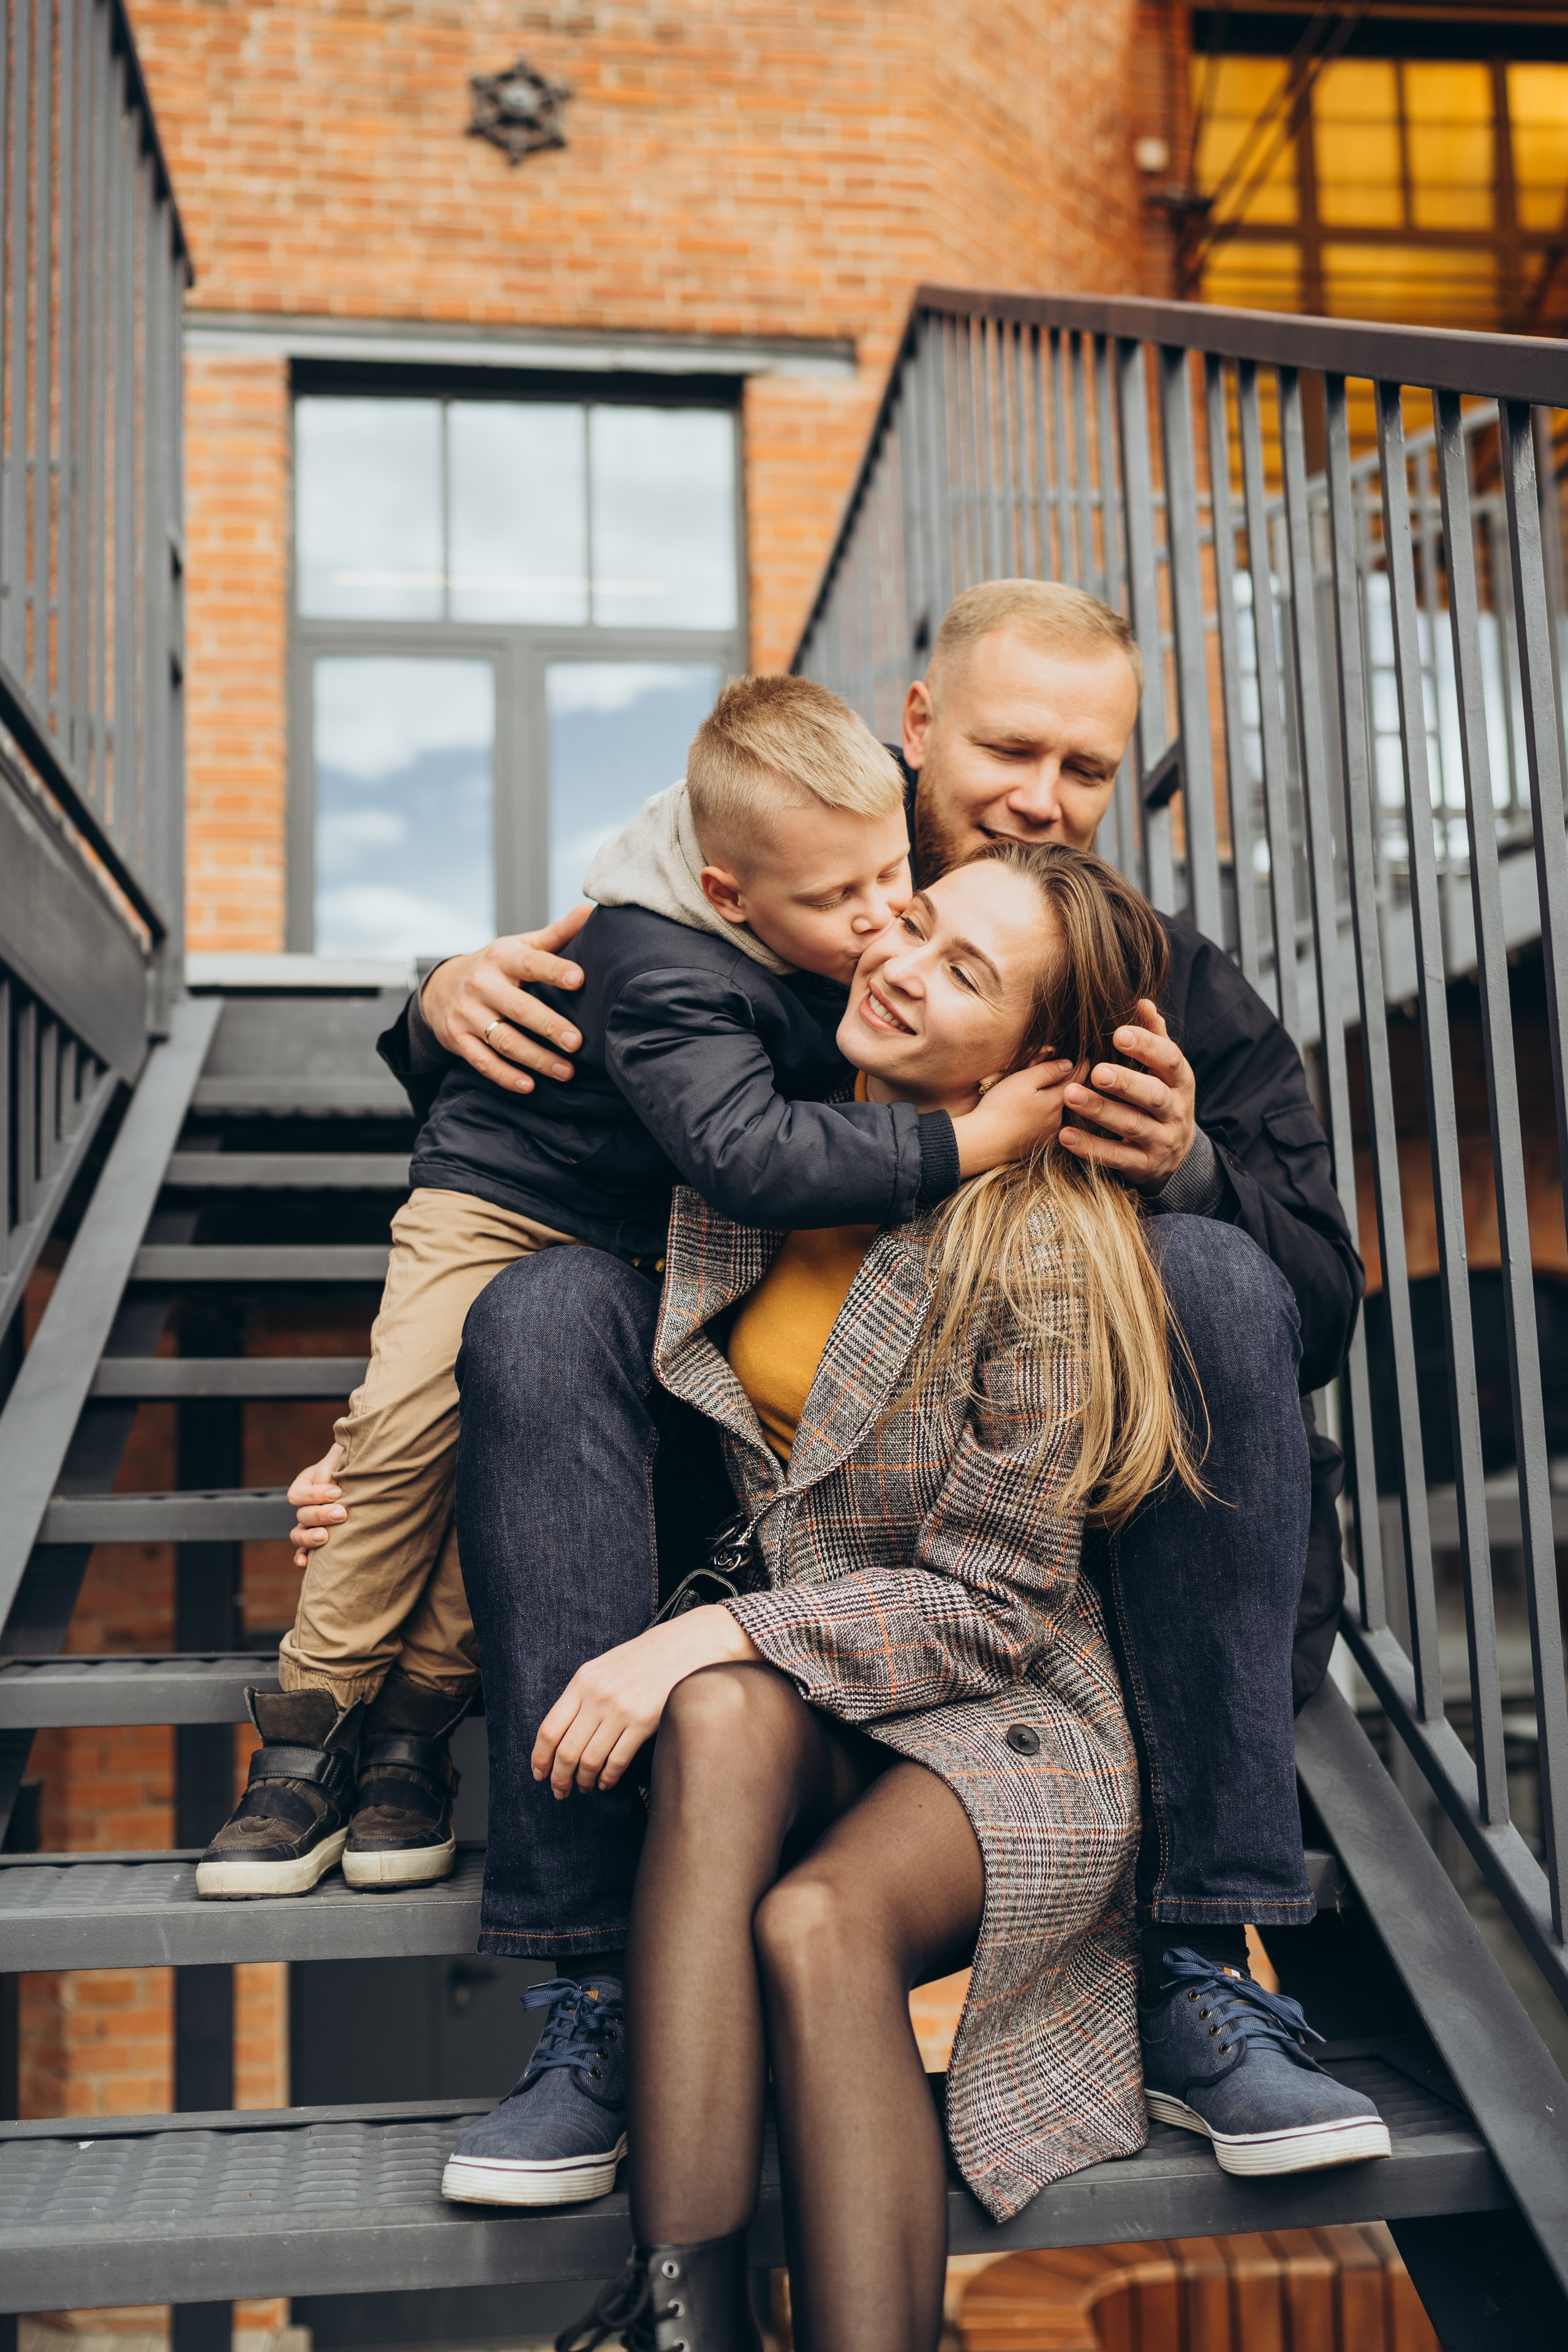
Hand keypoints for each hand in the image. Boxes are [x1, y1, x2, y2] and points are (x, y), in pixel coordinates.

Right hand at [287, 1443, 345, 1570]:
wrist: (367, 1477)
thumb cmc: (354, 1465)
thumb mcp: (343, 1459)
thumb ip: (334, 1464)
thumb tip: (331, 1470)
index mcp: (306, 1484)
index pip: (298, 1494)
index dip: (314, 1495)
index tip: (337, 1492)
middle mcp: (305, 1506)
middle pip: (301, 1515)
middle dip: (320, 1515)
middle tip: (341, 1513)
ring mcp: (309, 1525)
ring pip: (298, 1535)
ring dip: (309, 1537)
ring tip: (324, 1537)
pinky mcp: (318, 1539)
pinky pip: (303, 1552)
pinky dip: (302, 1558)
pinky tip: (305, 1564)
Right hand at [420, 906, 592, 1094]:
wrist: (441, 987)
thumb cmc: (496, 967)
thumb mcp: (520, 947)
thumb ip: (556, 934)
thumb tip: (589, 910)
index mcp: (502, 958)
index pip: (531, 963)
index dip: (554, 970)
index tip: (579, 979)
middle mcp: (482, 984)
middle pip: (519, 1008)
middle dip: (548, 1026)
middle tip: (577, 1043)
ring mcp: (467, 1014)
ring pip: (504, 1040)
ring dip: (536, 1059)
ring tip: (567, 1072)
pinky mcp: (458, 1040)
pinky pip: (483, 1061)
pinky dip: (505, 1076)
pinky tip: (529, 1086)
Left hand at [532, 1606, 760, 1796]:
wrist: (687, 1645)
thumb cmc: (646, 1656)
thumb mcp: (605, 1666)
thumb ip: (584, 1694)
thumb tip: (564, 1732)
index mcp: (583, 1680)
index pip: (549, 1729)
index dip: (540, 1758)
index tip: (539, 1774)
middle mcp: (597, 1696)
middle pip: (566, 1751)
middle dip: (559, 1778)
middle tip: (560, 1791)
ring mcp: (620, 1710)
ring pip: (590, 1760)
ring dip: (584, 1781)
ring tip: (584, 1788)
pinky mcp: (643, 1723)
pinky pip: (617, 1761)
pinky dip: (608, 1778)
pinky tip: (607, 1782)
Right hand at [953, 1058, 1073, 1178]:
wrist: (982, 1143)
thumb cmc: (1000, 1108)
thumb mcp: (1023, 1081)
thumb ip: (1048, 1071)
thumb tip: (1069, 1065)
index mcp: (1056, 1102)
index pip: (1076, 1080)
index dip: (1083, 1067)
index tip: (1088, 1058)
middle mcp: (1057, 1120)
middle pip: (1066, 1096)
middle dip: (1065, 1083)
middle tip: (1061, 1069)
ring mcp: (1046, 1135)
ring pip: (1054, 1111)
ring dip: (1051, 1100)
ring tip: (1037, 1091)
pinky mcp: (1035, 1145)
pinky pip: (1044, 1124)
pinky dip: (1041, 1115)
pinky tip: (1028, 1113)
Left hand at [1057, 1001, 1195, 1189]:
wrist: (1175, 1156)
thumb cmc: (1161, 1100)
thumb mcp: (1165, 1072)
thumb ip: (1155, 1038)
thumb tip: (1143, 1002)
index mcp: (1181, 1082)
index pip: (1170, 1060)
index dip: (1148, 1046)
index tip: (1119, 1034)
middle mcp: (1175, 1112)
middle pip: (1153, 1096)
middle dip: (1125, 1083)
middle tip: (1095, 1071)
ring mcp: (1161, 1141)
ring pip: (1131, 1126)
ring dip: (1100, 1110)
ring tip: (1070, 1095)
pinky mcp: (1144, 1166)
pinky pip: (1116, 1158)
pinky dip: (1090, 1148)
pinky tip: (1065, 1134)